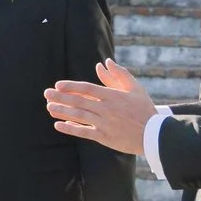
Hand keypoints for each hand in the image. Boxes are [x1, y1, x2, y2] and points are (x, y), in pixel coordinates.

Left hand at [44, 61, 158, 153]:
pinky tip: (58, 125)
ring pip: (79, 116)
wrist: (154, 134)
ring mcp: (104, 123)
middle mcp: (106, 109)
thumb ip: (118, 74)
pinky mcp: (104, 137)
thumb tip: (103, 63)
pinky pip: (84, 132)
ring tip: (49, 107)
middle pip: (79, 101)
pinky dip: (70, 129)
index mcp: (112, 95)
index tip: (58, 85)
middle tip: (46, 94)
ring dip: (62, 111)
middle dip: (61, 97)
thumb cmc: (144, 109)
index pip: (87, 89)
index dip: (71, 86)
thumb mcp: (134, 88)